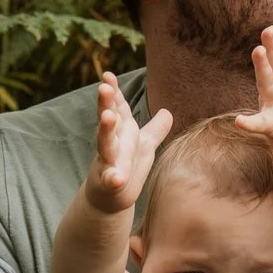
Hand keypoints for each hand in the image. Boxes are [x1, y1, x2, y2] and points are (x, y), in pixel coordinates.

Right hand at [85, 73, 172, 214]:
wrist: (111, 198)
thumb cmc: (128, 167)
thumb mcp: (144, 145)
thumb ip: (155, 129)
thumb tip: (168, 111)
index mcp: (122, 132)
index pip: (117, 107)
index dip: (112, 92)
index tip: (107, 75)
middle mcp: (112, 143)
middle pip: (108, 120)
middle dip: (105, 104)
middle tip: (103, 88)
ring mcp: (108, 162)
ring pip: (104, 144)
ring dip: (105, 130)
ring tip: (107, 117)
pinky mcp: (108, 183)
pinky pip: (110, 180)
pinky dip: (112, 178)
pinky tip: (116, 178)